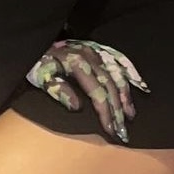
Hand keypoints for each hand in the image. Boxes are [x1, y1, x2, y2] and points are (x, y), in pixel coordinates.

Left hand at [27, 38, 148, 143]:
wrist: (34, 42)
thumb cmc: (36, 62)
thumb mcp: (41, 76)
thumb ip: (58, 90)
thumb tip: (77, 107)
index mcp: (78, 63)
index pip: (97, 93)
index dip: (105, 113)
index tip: (111, 130)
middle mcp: (91, 56)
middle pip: (110, 86)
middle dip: (118, 110)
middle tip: (124, 130)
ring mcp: (96, 51)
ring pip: (117, 75)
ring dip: (126, 96)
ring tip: (131, 114)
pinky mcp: (97, 49)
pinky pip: (119, 61)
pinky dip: (130, 74)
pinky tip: (139, 86)